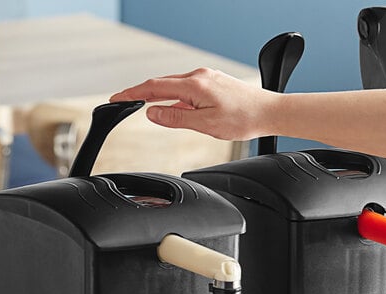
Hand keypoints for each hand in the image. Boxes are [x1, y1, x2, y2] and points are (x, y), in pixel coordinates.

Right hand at [110, 68, 275, 140]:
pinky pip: (185, 89)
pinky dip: (173, 98)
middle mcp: (199, 77)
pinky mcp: (211, 84)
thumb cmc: (243, 119)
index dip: (132, 93)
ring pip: (173, 86)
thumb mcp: (205, 124)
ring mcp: (206, 78)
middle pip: (161, 84)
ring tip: (141, 105)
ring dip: (157, 95)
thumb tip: (153, 113)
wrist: (268, 112)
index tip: (117, 98)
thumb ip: (176, 118)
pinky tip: (172, 108)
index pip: (154, 88)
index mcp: (194, 85)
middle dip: (139, 92)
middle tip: (122, 101)